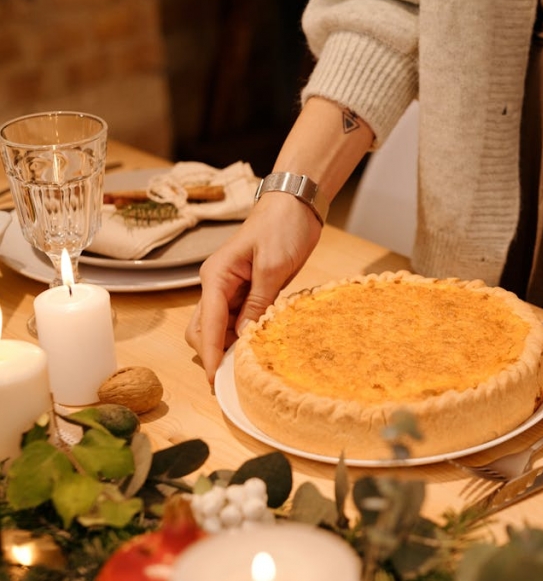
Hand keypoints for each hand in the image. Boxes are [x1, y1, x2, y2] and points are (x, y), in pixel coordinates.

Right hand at [185, 194, 322, 382]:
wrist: (296, 204)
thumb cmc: (282, 227)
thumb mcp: (273, 266)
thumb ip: (257, 302)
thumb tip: (242, 336)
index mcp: (216, 276)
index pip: (208, 324)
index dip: (210, 354)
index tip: (213, 381)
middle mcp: (217, 284)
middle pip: (204, 329)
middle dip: (213, 354)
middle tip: (232, 379)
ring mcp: (232, 288)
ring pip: (219, 327)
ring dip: (228, 346)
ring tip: (246, 368)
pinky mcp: (248, 290)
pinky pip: (238, 319)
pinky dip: (243, 334)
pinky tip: (257, 346)